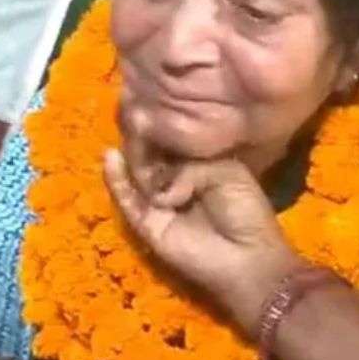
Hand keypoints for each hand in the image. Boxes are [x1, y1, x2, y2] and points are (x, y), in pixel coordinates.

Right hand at [103, 108, 305, 334]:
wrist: (248, 256)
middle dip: (142, 137)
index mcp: (196, 166)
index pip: (170, 141)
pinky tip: (110, 159)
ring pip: (136, 175)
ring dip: (132, 154)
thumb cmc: (244, 210)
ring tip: (130, 132)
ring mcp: (157, 203)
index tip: (149, 103)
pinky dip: (117, 181)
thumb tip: (157, 176)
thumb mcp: (223, 170)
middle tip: (136, 115)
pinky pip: (127, 201)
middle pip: (148, 155)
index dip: (160, 126)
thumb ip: (187, 162)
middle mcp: (174, 182)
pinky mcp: (146, 224)